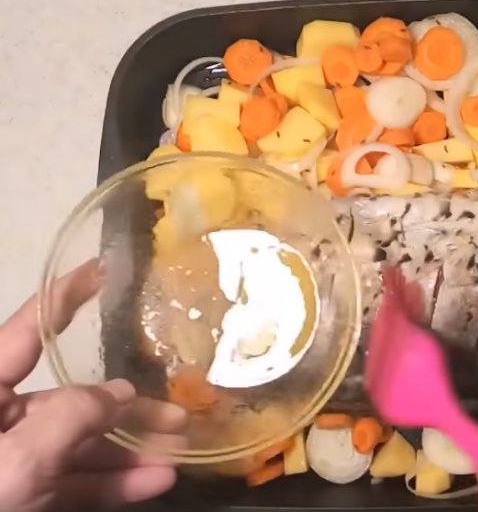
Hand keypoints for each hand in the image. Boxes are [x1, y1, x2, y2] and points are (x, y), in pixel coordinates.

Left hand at [0, 261, 186, 511]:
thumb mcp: (18, 459)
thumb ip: (74, 417)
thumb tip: (122, 394)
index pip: (31, 327)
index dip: (70, 295)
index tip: (107, 268)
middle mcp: (0, 415)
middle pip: (72, 399)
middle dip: (129, 409)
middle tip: (179, 413)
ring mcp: (12, 458)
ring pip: (79, 445)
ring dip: (130, 451)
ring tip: (178, 453)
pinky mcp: (21, 493)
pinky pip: (71, 481)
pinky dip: (111, 483)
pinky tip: (153, 481)